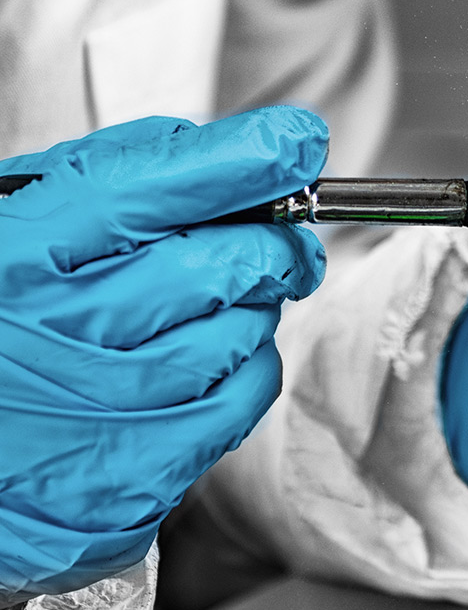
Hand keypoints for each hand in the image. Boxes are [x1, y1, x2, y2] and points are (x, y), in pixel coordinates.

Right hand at [0, 107, 327, 605]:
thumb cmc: (6, 323)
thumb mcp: (21, 228)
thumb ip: (110, 179)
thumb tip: (217, 153)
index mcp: (24, 252)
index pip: (154, 185)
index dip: (241, 160)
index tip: (296, 144)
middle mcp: (66, 328)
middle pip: (225, 264)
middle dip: (278, 246)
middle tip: (285, 245)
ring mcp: (109, 402)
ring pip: (246, 329)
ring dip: (258, 308)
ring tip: (222, 307)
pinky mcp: (145, 465)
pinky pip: (248, 394)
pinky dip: (254, 364)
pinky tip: (220, 358)